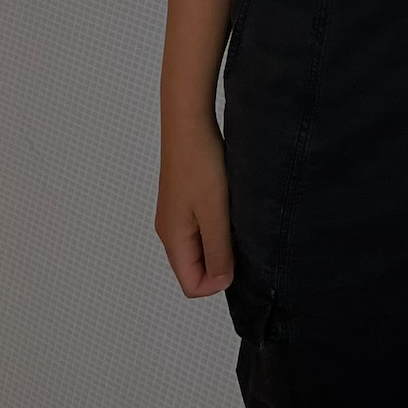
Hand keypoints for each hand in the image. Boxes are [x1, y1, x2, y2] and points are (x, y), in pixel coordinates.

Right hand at [155, 116, 233, 297]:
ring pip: (199, 246)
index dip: (217, 281)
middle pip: (195, 268)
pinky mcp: (183, 198)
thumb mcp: (214, 213)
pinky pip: (200, 226)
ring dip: (220, 239)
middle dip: (219, 260)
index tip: (236, 256)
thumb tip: (222, 282)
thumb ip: (218, 250)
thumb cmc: (199, 163)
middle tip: (237, 233)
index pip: (191, 285)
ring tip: (233, 215)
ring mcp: (175, 213)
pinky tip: (227, 203)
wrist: (188, 121)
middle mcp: (169, 230)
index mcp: (173, 239)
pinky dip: (216, 223)